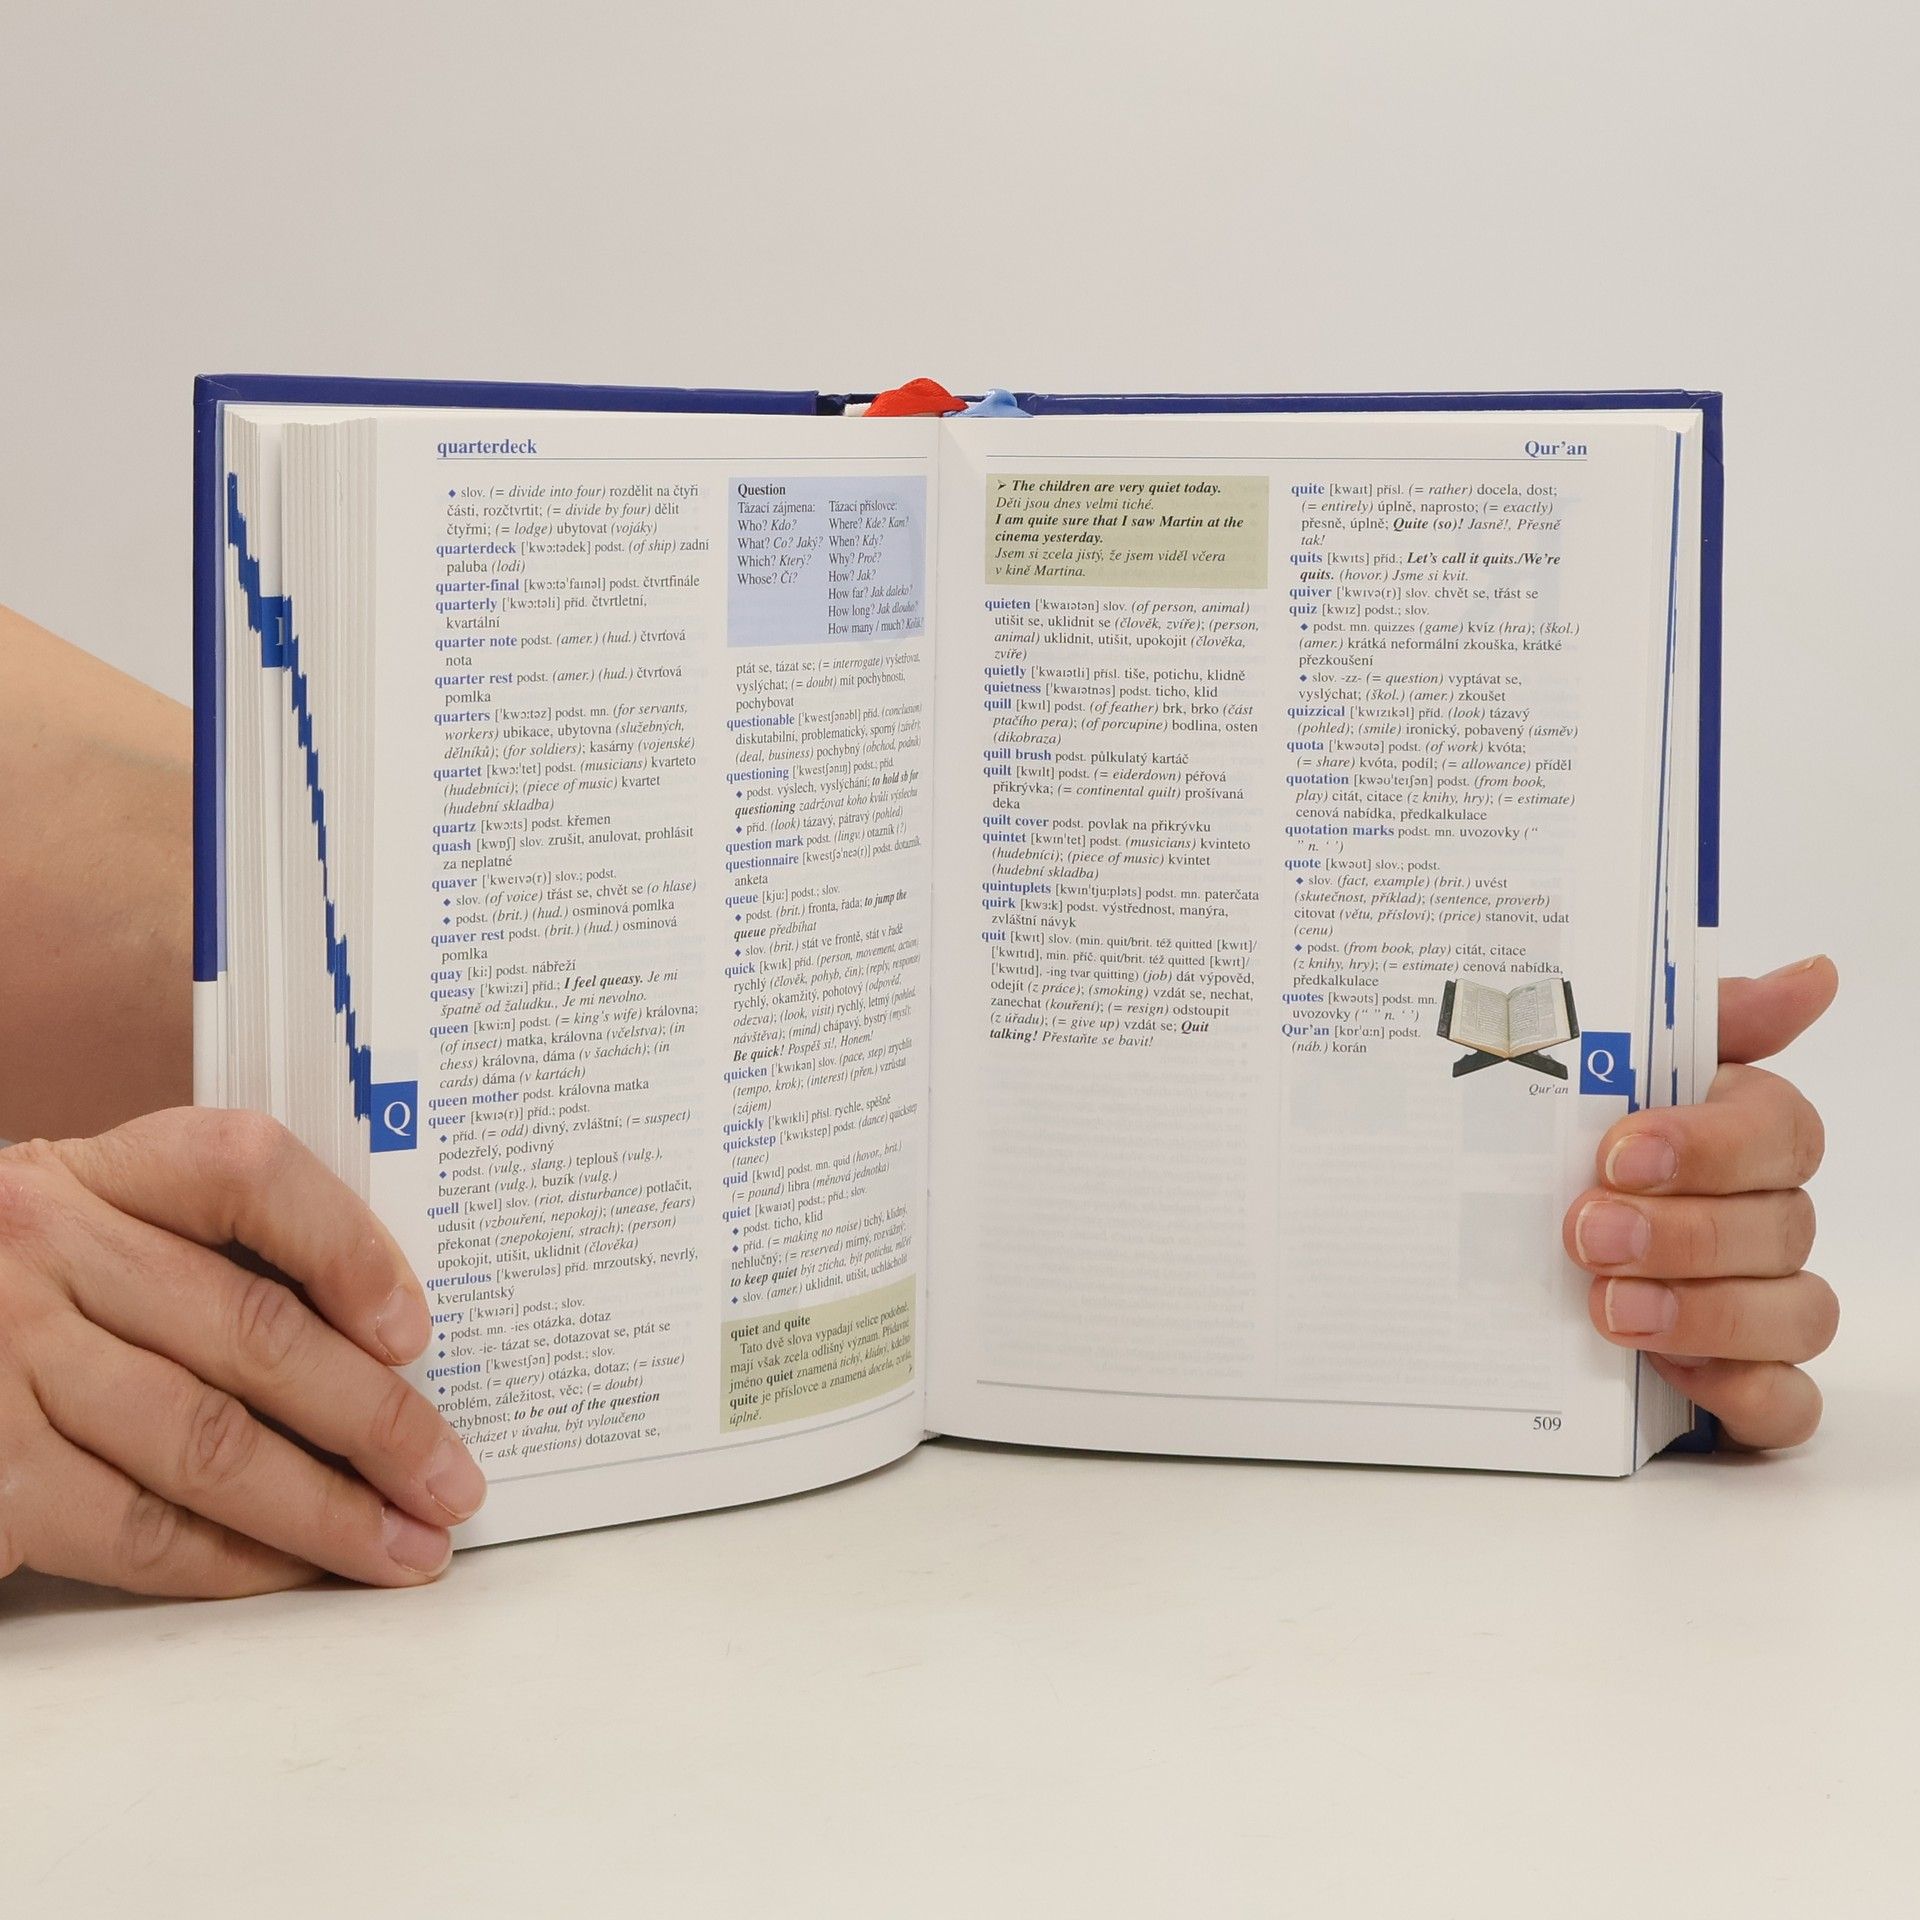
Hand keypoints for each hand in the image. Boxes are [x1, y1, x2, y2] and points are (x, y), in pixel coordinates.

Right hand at [0, 1108, 483, 1594]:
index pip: (246, 1171)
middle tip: (454, 1479)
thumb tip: (380, 1343)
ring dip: (327, 1511)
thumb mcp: (91, 1229)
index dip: (348, 1249)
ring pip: (209, 1445)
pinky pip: (139, 1529)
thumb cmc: (17, 1295)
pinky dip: (235, 1560)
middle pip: (254, 1332)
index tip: (417, 1331)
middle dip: (378, 1420)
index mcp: (92, 1172)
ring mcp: (4, 1360)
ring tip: (406, 1545)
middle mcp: (42, 1250)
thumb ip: (207, 1253)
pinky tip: (297, 1570)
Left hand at [1563, 956, 1838, 1448]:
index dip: (1708, 1143)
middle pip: (1780, 1225)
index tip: (1619, 1152)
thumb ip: (1701, 1021)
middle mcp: (1762, 1220)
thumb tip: (1813, 974)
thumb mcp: (1597, 1071)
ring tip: (1610, 1307)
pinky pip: (1789, 1403)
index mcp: (1736, 1138)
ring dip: (1706, 1311)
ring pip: (1798, 1312)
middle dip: (1684, 1232)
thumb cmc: (1558, 1155)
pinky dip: (1741, 1392)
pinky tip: (1672, 1373)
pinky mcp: (1744, 1385)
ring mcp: (1762, 1306)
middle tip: (1590, 1233)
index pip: (1779, 1128)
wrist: (1477, 1269)